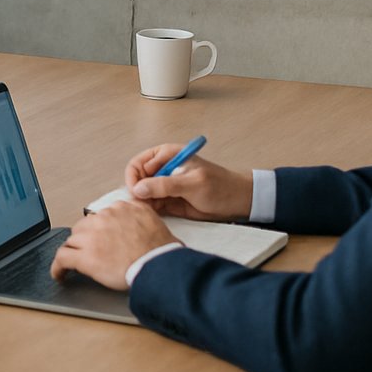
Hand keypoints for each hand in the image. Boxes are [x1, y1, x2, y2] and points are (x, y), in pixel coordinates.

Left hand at [50, 202, 177, 290]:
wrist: (159, 266)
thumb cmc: (161, 251)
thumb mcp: (154, 221)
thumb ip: (140, 215)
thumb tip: (138, 223)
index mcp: (120, 208)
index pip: (100, 216)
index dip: (98, 229)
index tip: (98, 237)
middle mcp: (104, 218)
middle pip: (83, 227)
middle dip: (85, 239)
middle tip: (89, 252)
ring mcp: (92, 236)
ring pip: (72, 241)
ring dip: (74, 251)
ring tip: (74, 262)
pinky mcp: (85, 256)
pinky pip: (62, 258)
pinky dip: (58, 267)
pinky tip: (59, 274)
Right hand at [124, 142, 253, 221]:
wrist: (237, 202)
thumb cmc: (219, 187)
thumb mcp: (192, 184)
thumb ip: (165, 185)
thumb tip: (138, 189)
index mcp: (165, 155)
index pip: (137, 164)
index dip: (134, 179)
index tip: (137, 194)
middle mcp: (161, 169)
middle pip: (137, 180)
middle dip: (137, 193)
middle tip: (144, 207)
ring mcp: (164, 185)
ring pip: (142, 194)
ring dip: (143, 204)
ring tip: (151, 213)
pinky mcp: (168, 200)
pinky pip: (151, 205)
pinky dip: (150, 211)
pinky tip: (155, 216)